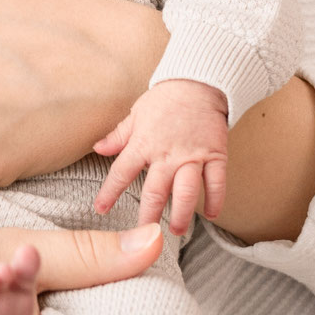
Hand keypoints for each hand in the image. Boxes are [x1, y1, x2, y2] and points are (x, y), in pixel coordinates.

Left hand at [95, 79, 229, 233]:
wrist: (198, 82)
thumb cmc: (164, 99)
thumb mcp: (135, 114)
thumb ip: (118, 136)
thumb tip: (97, 149)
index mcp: (143, 144)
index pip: (121, 173)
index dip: (109, 193)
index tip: (101, 210)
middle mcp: (166, 154)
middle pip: (155, 191)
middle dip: (148, 215)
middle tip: (145, 233)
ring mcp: (192, 156)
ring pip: (186, 192)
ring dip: (181, 214)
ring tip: (176, 230)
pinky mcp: (215, 154)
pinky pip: (216, 182)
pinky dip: (215, 200)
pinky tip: (210, 215)